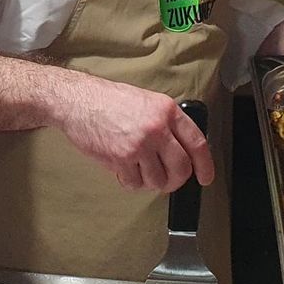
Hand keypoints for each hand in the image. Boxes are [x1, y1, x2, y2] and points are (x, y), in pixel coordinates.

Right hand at [53, 76, 213, 191]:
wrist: (78, 101)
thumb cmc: (108, 101)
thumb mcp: (146, 102)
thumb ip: (166, 124)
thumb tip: (180, 150)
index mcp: (166, 111)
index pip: (197, 143)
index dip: (205, 165)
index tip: (205, 177)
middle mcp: (156, 128)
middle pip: (181, 168)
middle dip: (176, 180)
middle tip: (168, 180)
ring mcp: (139, 145)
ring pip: (158, 180)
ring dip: (150, 181)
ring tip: (138, 170)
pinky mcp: (120, 158)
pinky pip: (135, 183)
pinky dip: (130, 182)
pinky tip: (123, 170)